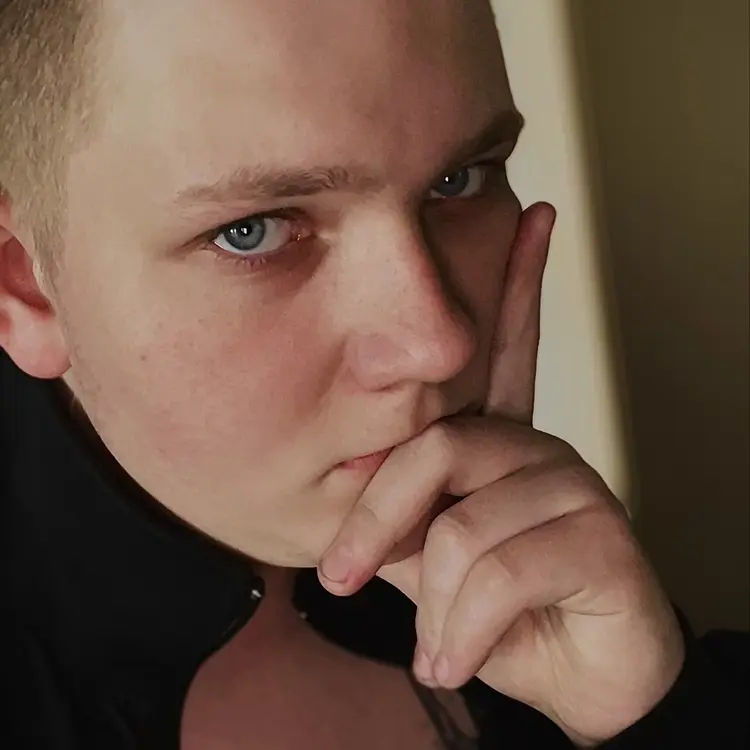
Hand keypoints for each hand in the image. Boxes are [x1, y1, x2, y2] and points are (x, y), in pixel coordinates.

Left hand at [317, 204, 684, 745]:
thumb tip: (350, 473)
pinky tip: (464, 653)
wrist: (570, 681)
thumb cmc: (491, 613)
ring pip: (459, 528)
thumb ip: (393, 514)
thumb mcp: (423, 559)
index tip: (531, 217)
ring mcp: (574, 487)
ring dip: (434, 607)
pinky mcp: (603, 537)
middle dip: (377, 521)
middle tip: (344, 577)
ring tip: (439, 645)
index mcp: (503, 445)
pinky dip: (465, 631)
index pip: (508, 349)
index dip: (518, 283)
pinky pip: (497, 574)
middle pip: (437, 446)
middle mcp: (540, 450)